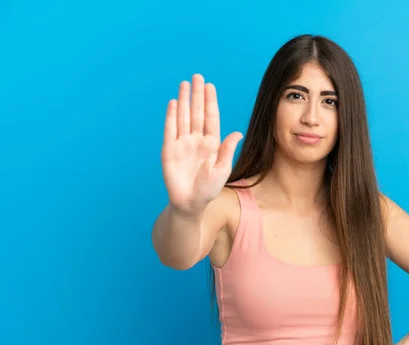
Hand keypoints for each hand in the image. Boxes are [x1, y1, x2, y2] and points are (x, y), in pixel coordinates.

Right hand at [161, 74, 242, 214]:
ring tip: (185, 84)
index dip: (210, 102)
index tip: (210, 86)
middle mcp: (197, 140)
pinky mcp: (169, 150)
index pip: (211, 118)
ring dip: (184, 101)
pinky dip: (172, 116)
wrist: (190, 203)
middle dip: (197, 95)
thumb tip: (238, 133)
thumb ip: (228, 150)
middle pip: (197, 113)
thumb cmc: (208, 189)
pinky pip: (170, 130)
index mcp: (212, 143)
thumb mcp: (222, 170)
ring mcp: (182, 143)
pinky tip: (174, 103)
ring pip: (184, 117)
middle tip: (197, 77)